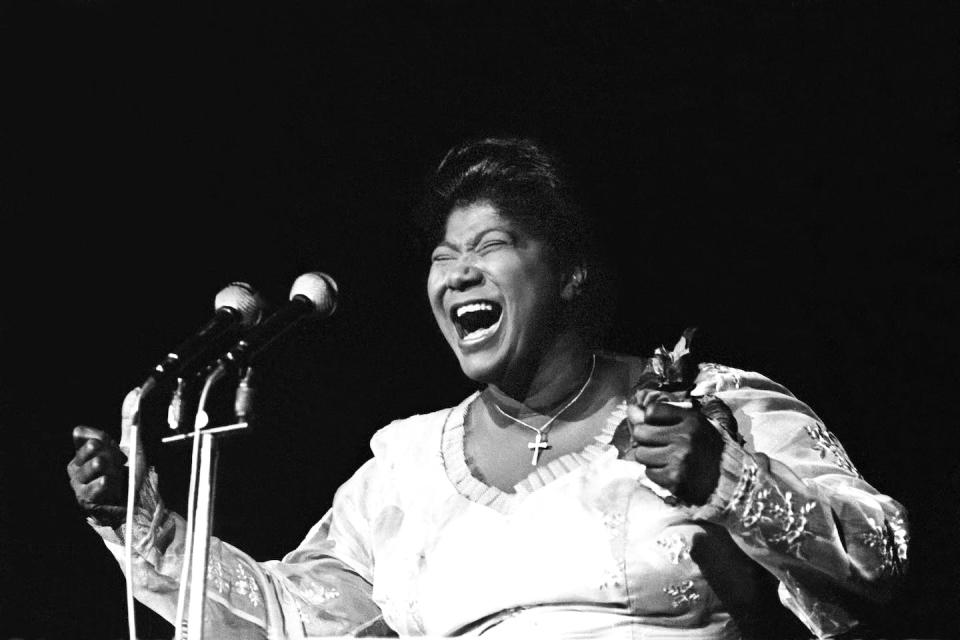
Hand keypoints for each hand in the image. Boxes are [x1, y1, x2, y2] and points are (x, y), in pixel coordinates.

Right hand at [66, 388, 146, 524]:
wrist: (137, 504)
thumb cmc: (130, 475)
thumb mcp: (132, 443)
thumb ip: (130, 420)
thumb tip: (135, 391)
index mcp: (82, 451)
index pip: (81, 432)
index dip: (102, 437)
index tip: (114, 448)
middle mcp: (75, 465)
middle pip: (93, 445)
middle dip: (113, 454)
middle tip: (119, 466)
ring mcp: (77, 483)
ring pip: (98, 462)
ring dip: (115, 470)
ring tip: (117, 478)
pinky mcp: (84, 499)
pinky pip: (100, 481)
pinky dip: (112, 483)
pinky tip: (113, 488)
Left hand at [625, 389, 723, 504]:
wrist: (728, 480)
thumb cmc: (706, 449)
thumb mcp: (692, 425)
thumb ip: (662, 416)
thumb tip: (630, 410)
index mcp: (691, 420)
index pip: (651, 411)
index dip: (650, 419)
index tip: (658, 426)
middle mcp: (685, 437)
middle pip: (641, 432)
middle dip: (644, 440)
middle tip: (657, 445)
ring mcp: (679, 459)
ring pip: (641, 454)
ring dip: (649, 458)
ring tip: (665, 459)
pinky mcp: (675, 479)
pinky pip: (649, 472)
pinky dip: (656, 473)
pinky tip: (670, 471)